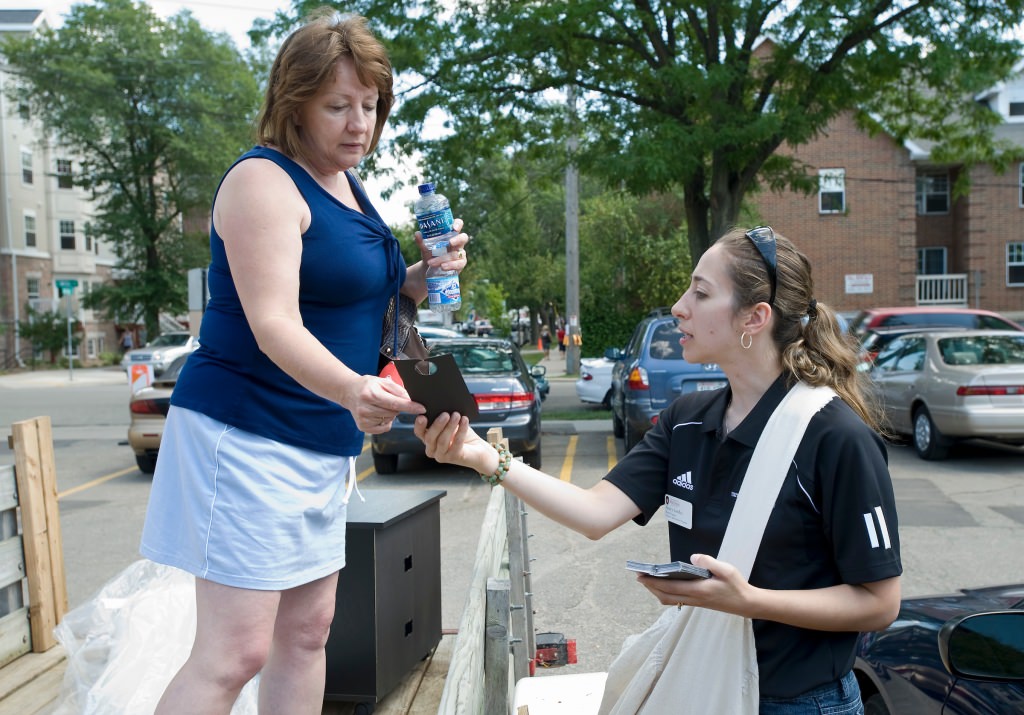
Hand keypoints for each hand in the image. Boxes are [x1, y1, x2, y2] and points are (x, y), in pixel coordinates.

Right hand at [340, 374, 424, 433]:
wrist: (348, 392)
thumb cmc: (367, 386)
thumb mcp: (382, 381)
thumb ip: (398, 390)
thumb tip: (411, 400)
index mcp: (371, 394)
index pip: (395, 403)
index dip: (410, 406)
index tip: (422, 408)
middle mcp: (366, 408)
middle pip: (393, 412)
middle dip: (397, 407)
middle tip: (388, 400)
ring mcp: (363, 419)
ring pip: (389, 420)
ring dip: (390, 414)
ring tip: (380, 405)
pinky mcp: (363, 427)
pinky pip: (384, 427)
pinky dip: (385, 421)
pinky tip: (378, 413)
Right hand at [414, 412, 493, 471]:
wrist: (477, 448)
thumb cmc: (462, 434)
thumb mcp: (450, 423)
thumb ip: (443, 417)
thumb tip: (441, 406)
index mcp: (428, 439)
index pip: (419, 433)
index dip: (419, 425)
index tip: (422, 416)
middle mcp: (432, 449)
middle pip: (429, 438)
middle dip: (437, 425)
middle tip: (445, 414)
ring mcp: (441, 455)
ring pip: (442, 441)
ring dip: (450, 426)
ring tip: (457, 415)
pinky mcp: (453, 458)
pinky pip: (456, 444)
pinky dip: (461, 430)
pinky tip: (464, 421)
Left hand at [415, 218, 469, 272]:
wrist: (429, 269)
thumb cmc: (430, 254)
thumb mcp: (424, 248)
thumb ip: (421, 241)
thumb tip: (417, 233)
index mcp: (450, 234)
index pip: (458, 225)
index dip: (458, 224)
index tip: (454, 228)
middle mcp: (457, 243)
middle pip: (464, 238)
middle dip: (458, 240)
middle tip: (450, 243)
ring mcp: (460, 253)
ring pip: (456, 254)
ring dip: (444, 258)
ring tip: (432, 262)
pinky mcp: (460, 264)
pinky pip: (459, 264)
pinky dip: (450, 265)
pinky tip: (442, 267)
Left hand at [636, 554, 754, 616]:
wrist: (747, 604)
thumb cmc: (737, 586)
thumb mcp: (726, 570)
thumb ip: (709, 562)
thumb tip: (692, 557)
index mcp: (699, 590)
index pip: (670, 587)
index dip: (653, 582)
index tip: (641, 576)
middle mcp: (694, 598)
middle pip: (665, 596)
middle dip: (651, 587)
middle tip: (640, 576)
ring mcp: (695, 602)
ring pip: (669, 599)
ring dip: (657, 591)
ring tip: (649, 580)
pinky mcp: (698, 603)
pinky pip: (676, 600)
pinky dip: (666, 593)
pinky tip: (665, 585)